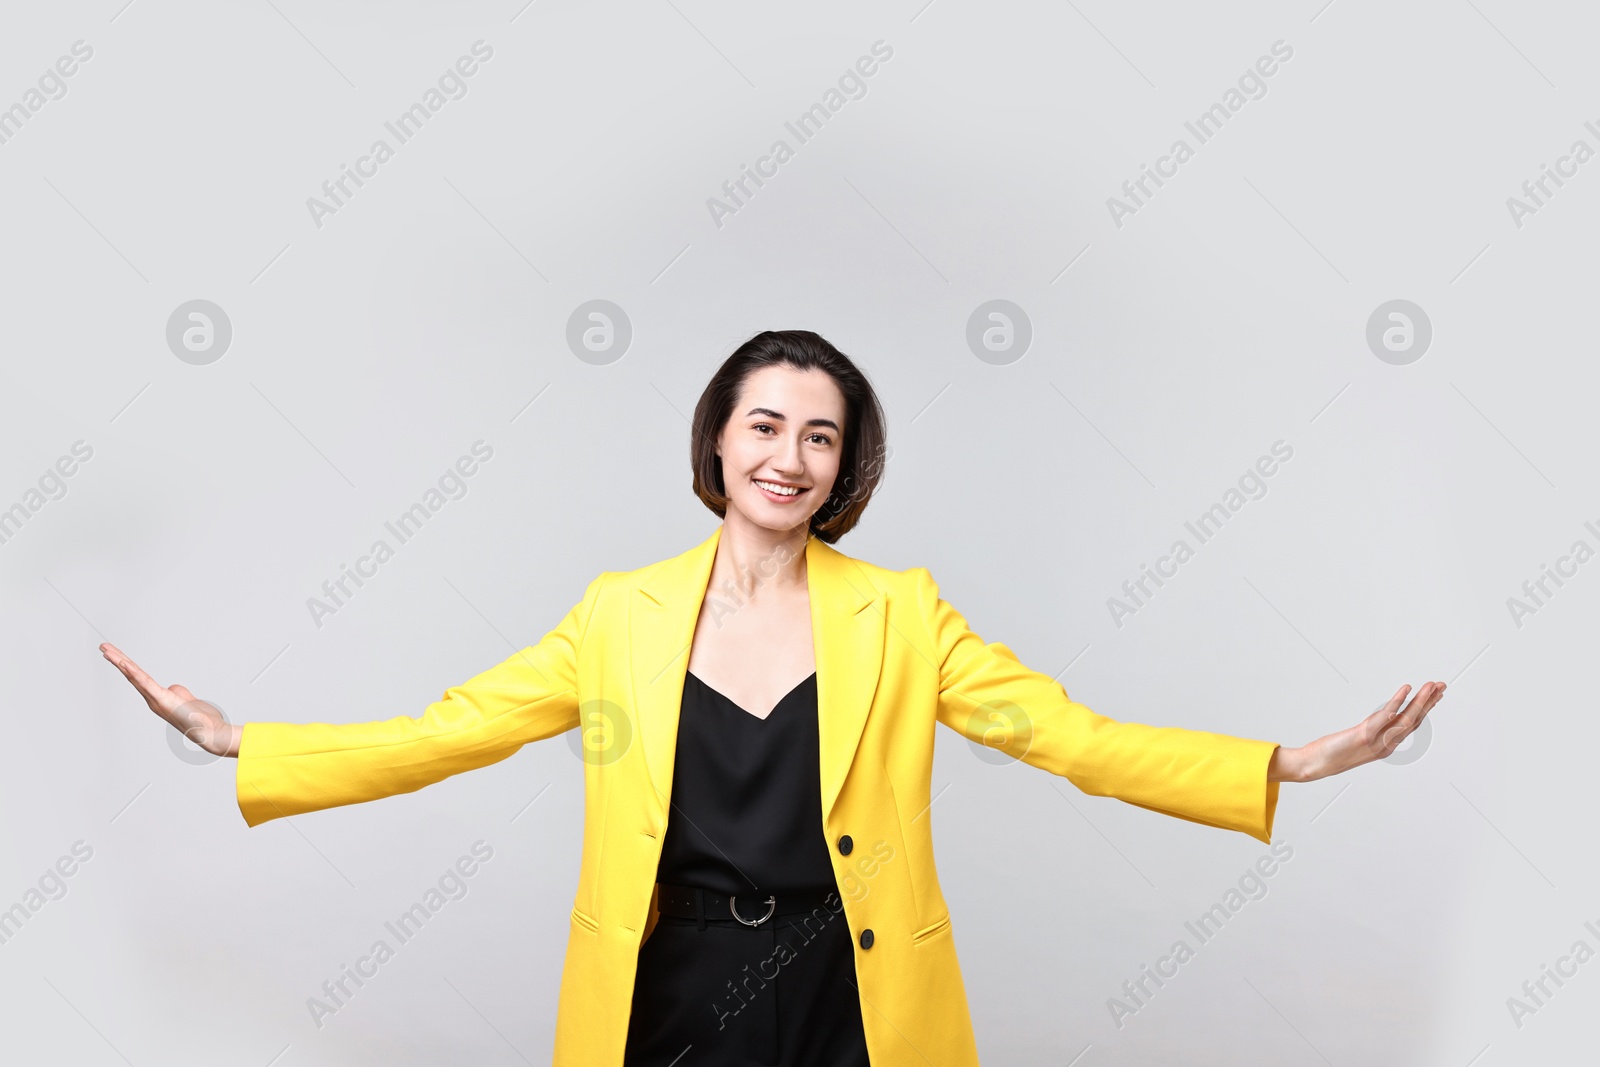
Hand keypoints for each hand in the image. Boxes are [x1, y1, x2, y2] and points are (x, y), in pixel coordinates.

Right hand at [100, 642, 239, 757]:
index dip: (126, 664)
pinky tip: (124, 664)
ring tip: (107, 651)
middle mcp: (152, 699)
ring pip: (135, 677)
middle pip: (132, 674)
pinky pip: (146, 684)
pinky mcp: (163, 700)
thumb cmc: (198, 718)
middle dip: (117, 659)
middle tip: (103, 646)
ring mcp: (156, 700)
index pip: (138, 676)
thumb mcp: (185, 699)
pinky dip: (134, 673)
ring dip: (120, 663)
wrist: (208, 731)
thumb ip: (177, 692)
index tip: (114, 652)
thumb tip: (172, 688)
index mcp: (156, 696)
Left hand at [1271, 681, 1446, 782]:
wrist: (1314, 765)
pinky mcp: (1364, 735)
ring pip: (1406, 718)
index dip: (1426, 710)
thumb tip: (1380, 720)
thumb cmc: (1330, 753)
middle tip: (1442, 685)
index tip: (1436, 696)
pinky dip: (1398, 701)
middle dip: (1429, 702)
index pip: (1412, 725)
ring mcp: (1377, 740)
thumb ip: (1370, 732)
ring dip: (1421, 701)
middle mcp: (1386, 744)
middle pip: (1414, 720)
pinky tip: (1407, 688)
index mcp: (1386, 746)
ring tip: (1432, 685)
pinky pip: (1385, 716)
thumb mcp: (1355, 742)